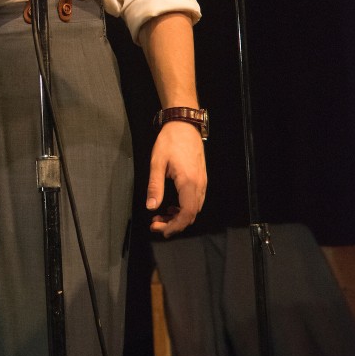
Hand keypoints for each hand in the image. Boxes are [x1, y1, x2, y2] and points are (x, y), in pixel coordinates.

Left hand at [146, 120, 206, 237]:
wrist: (184, 125)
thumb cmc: (170, 141)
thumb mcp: (157, 162)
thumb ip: (155, 186)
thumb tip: (151, 207)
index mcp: (189, 182)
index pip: (187, 214)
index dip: (175, 226)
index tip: (161, 230)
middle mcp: (199, 185)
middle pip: (191, 215)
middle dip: (173, 224)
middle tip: (155, 224)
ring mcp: (202, 182)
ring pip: (194, 209)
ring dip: (178, 217)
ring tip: (160, 216)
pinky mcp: (201, 179)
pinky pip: (195, 200)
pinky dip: (184, 208)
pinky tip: (171, 206)